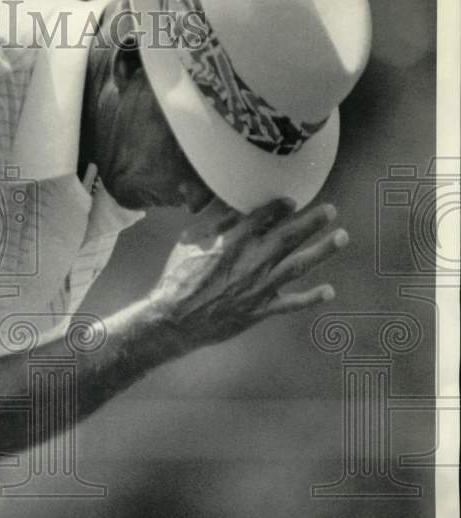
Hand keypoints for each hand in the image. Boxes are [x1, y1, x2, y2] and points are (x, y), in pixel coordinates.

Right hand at [146, 197, 348, 351]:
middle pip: (289, 237)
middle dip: (312, 222)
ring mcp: (259, 287)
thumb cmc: (178, 275)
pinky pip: (291, 303)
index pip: (265, 216)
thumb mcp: (191, 240)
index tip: (292, 201)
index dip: (281, 207)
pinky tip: (330, 291)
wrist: (174, 318)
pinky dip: (311, 298)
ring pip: (298, 265)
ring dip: (322, 251)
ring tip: (342, 236)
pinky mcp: (260, 309)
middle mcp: (252, 261)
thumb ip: (216, 219)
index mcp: (234, 240)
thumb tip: (232, 198)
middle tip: (330, 210)